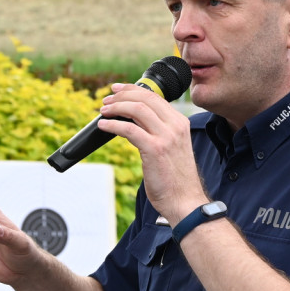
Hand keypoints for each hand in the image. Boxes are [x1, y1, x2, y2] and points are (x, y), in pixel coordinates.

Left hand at [97, 83, 207, 222]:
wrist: (185, 201)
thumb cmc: (176, 180)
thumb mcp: (172, 148)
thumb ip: (159, 133)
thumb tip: (133, 123)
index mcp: (180, 123)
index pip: (155, 97)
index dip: (133, 89)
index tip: (118, 90)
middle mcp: (175, 126)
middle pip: (145, 98)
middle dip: (122, 95)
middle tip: (106, 99)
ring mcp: (166, 137)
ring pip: (136, 109)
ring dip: (116, 107)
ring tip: (103, 111)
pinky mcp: (155, 149)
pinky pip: (129, 129)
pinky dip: (113, 125)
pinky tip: (104, 126)